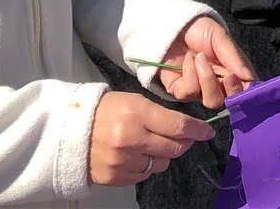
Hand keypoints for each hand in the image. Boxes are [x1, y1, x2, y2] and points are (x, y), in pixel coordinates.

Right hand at [88, 91, 212, 187]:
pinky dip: (146, 165)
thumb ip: (160, 115)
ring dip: (163, 154)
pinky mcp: (115, 177)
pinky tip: (136, 154)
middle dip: (184, 142)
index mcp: (137, 114)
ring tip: (150, 143)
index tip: (208, 132)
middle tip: (183, 137)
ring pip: (161, 163)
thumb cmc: (107, 110)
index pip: (178, 126)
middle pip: (174, 148)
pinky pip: (144, 174)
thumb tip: (187, 130)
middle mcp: (131, 139)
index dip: (198, 130)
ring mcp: (122, 161)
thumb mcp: (135, 101)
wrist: (70, 130)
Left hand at [155, 16, 255, 109]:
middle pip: (229, 102)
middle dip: (230, 90)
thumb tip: (250, 79)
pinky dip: (190, 73)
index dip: (245, 91)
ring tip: (200, 58)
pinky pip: (189, 92)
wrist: (172, 26)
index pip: (244, 89)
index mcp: (231, 71)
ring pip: (211, 101)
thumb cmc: (199, 30)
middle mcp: (217, 84)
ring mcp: (199, 90)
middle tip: (228, 75)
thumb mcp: (220, 37)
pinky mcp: (180, 91)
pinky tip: (188, 59)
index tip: (239, 78)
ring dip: (207, 79)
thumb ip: (234, 57)